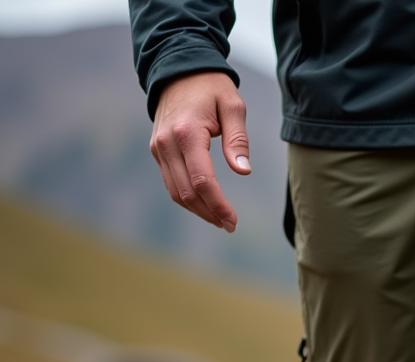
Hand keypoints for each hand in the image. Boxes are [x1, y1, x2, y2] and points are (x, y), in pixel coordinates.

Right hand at [150, 71, 249, 231]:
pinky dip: (187, 199)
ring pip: (176, 192)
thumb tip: (243, 172)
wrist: (177, 68)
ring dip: (198, 210)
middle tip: (230, 225)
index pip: (202, 181)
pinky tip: (206, 206)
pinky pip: (171, 183)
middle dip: (210, 213)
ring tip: (221, 220)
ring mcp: (158, 148)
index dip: (218, 205)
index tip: (233, 220)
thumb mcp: (232, 106)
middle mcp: (167, 143)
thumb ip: (238, 140)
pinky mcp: (157, 150)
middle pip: (187, 192)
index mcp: (187, 133)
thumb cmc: (211, 87)